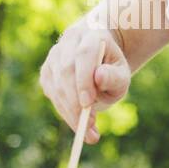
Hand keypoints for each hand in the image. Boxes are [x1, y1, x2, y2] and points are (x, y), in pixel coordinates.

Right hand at [38, 24, 130, 142]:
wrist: (99, 57)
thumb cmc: (112, 67)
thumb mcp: (122, 73)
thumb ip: (114, 76)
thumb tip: (100, 78)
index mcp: (91, 35)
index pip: (83, 55)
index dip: (83, 79)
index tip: (88, 104)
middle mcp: (69, 42)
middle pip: (65, 70)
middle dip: (75, 101)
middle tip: (89, 127)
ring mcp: (54, 55)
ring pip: (55, 84)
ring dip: (70, 111)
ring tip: (89, 131)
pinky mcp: (46, 71)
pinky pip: (51, 93)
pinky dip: (64, 111)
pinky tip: (78, 120)